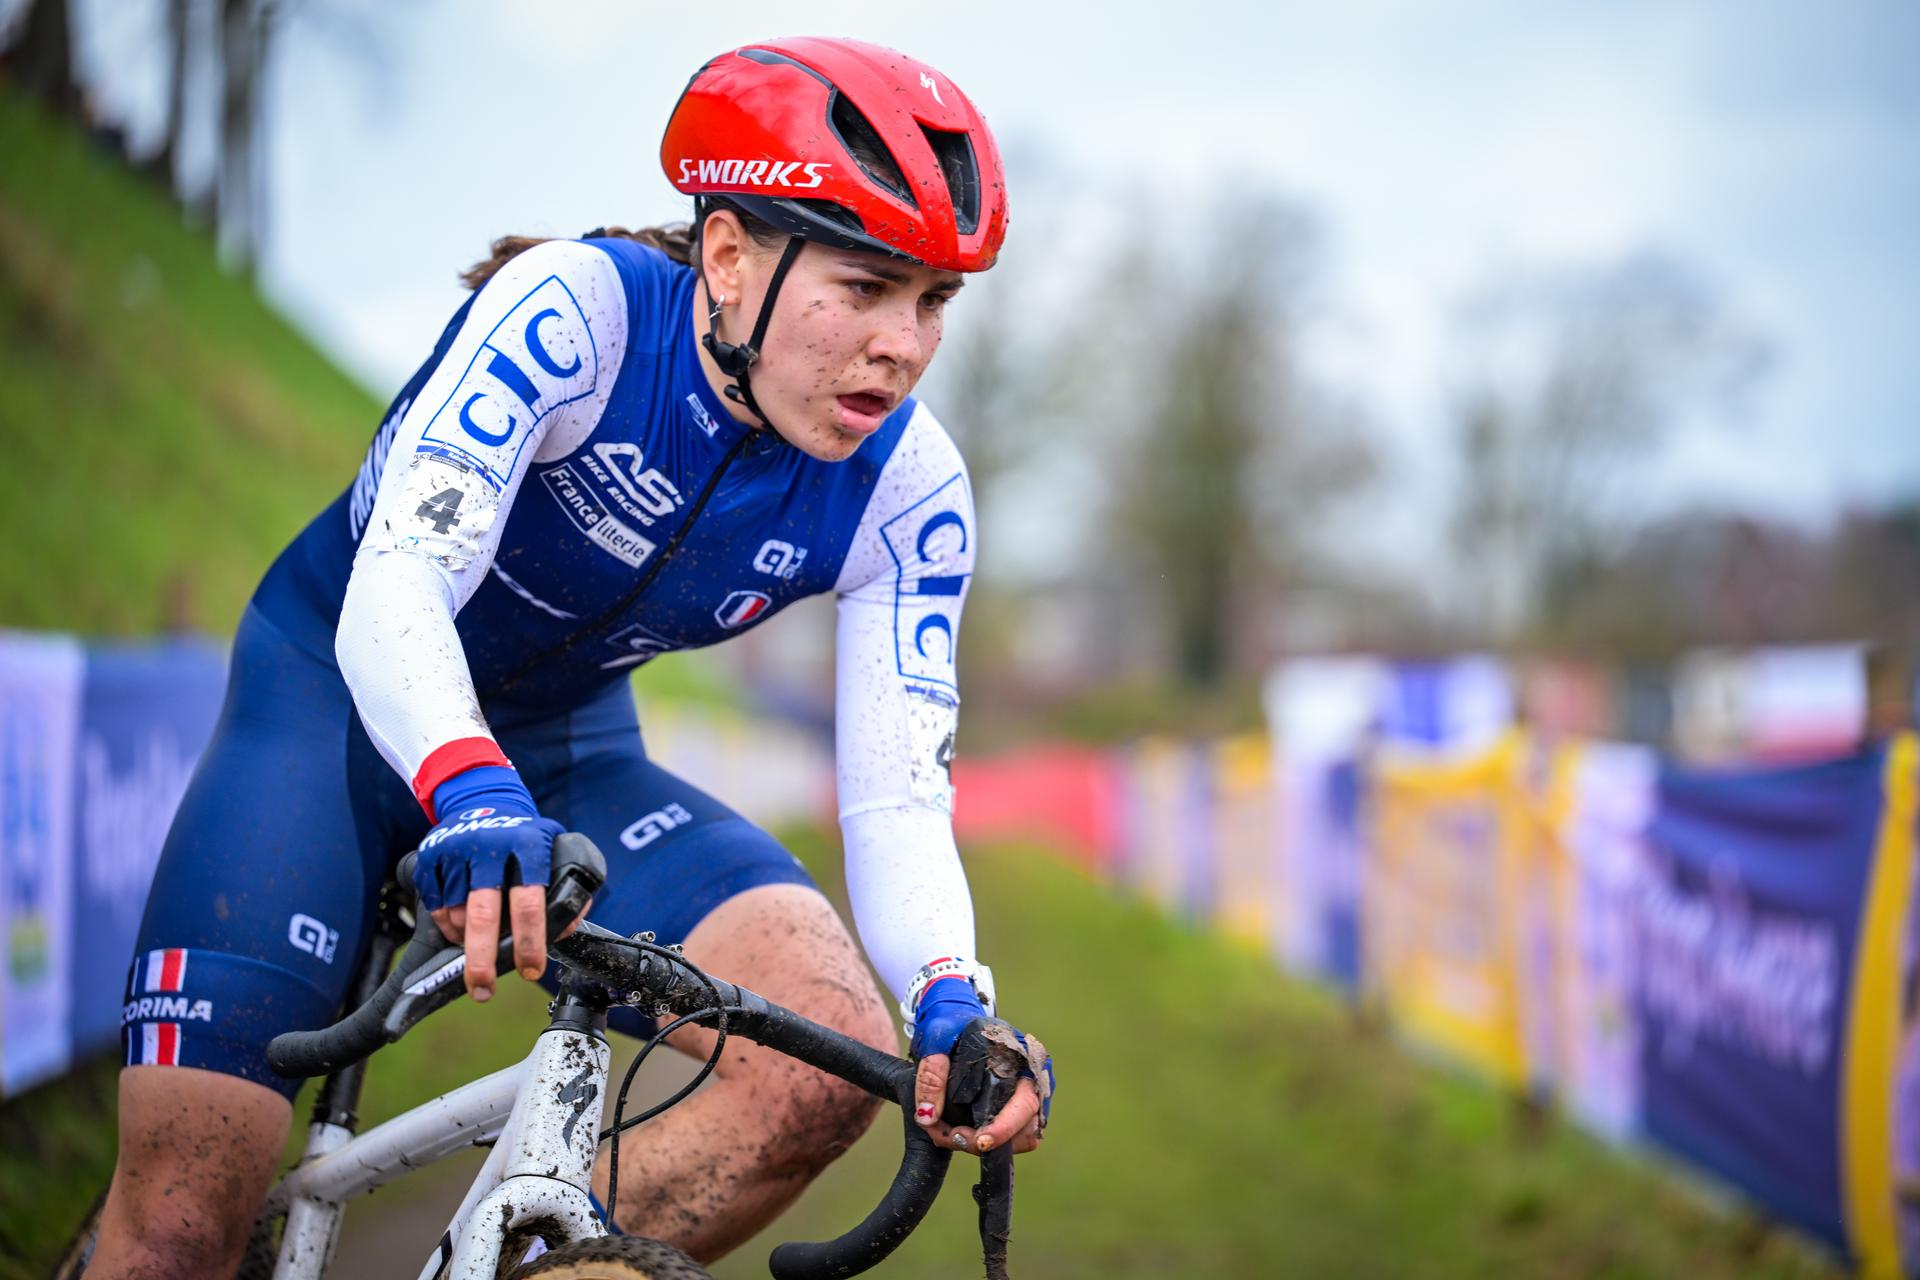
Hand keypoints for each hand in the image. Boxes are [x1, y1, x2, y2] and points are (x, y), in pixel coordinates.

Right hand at [414, 765, 564, 1001]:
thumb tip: (564, 933)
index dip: (530, 942)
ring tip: (480, 947)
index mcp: (527, 845)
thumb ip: (568, 888)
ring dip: (467, 942)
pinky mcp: (430, 855)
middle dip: (483, 960)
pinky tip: (461, 930)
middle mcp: (489, 846)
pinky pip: (436, 906)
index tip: (531, 970)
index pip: (528, 902)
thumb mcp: (556, 850)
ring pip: (457, 914)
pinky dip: (448, 926)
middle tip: (484, 991)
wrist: (483, 798)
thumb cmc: (526, 836)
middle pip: (482, 914)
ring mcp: (455, 849)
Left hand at [909, 977, 1052, 1155]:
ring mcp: (1027, 1095)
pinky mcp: (1015, 1108)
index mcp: (1025, 1057)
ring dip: (982, 1145)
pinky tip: (954, 1130)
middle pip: (1024, 1129)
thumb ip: (931, 1074)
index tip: (978, 1140)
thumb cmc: (952, 1021)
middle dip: (985, 1142)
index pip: (1025, 1103)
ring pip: (1017, 1138)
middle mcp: (1033, 1079)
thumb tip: (928, 1116)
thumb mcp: (937, 1038)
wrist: (955, 1014)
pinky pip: (1007, 1136)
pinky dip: (982, 1140)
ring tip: (946, 1132)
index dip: (1004, 1128)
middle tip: (949, 1135)